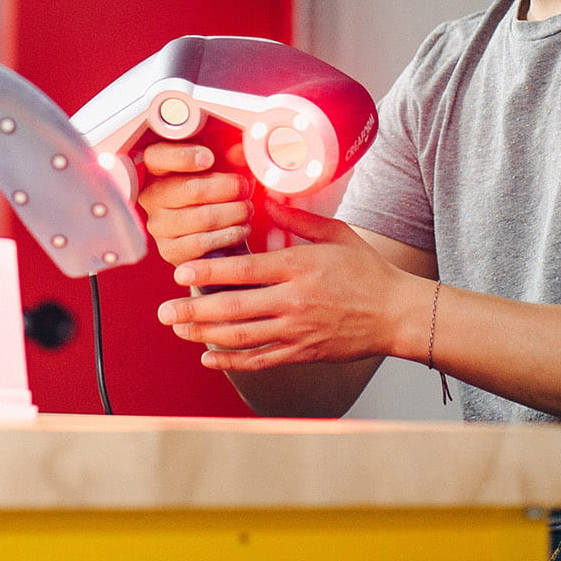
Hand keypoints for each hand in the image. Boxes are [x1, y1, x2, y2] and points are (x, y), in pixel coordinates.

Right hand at [138, 140, 256, 267]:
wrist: (218, 228)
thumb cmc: (215, 189)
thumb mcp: (220, 164)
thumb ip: (228, 154)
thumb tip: (239, 151)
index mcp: (156, 168)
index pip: (157, 157)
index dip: (183, 157)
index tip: (209, 158)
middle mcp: (151, 197)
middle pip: (190, 190)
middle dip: (227, 188)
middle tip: (244, 187)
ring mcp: (158, 225)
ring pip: (202, 218)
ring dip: (234, 213)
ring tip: (246, 209)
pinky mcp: (169, 250)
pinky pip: (202, 243)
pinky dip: (229, 235)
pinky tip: (241, 228)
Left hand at [155, 200, 421, 371]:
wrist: (396, 314)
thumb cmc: (368, 270)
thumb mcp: (337, 234)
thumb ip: (298, 219)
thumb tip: (265, 200)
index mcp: (299, 268)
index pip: (243, 272)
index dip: (208, 273)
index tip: (180, 273)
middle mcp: (294, 301)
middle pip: (233, 308)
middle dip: (193, 310)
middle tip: (164, 310)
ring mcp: (297, 330)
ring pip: (241, 336)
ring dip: (204, 335)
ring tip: (178, 329)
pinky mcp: (302, 352)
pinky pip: (260, 360)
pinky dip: (232, 360)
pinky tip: (209, 357)